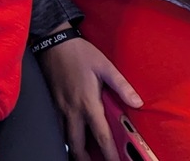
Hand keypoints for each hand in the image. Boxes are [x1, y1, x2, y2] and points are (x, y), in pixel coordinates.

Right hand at [39, 35, 141, 160]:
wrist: (52, 40)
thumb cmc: (80, 52)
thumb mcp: (104, 66)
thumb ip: (121, 86)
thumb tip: (138, 103)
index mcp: (87, 102)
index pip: (100, 136)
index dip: (109, 153)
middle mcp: (72, 109)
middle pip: (76, 144)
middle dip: (85, 158)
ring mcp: (59, 106)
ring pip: (64, 137)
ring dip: (74, 149)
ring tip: (83, 155)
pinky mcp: (51, 101)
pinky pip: (56, 125)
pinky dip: (63, 135)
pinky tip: (69, 135)